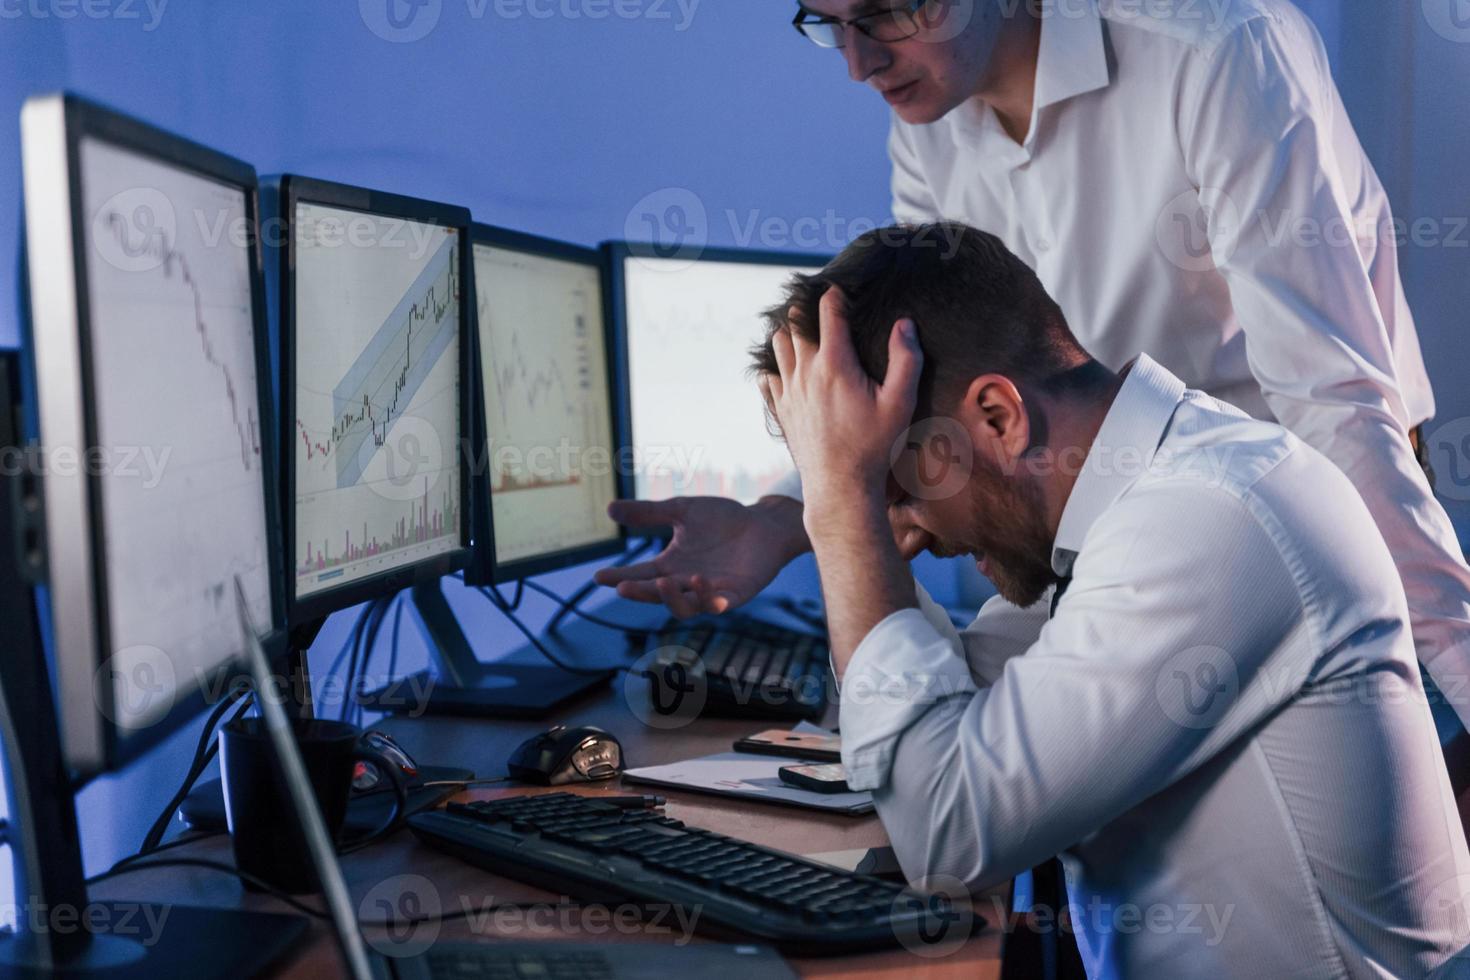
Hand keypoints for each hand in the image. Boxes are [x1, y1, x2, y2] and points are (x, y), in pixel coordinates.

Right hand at [592, 496, 807, 618]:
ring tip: (662, 581)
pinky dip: (711, 601)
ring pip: (686, 607)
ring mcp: (711, 592)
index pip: (640, 574)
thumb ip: (649, 513)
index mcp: (672, 566)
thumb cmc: (724, 519)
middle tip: (622, 586)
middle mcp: (687, 583)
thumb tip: (610, 508)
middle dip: (640, 593)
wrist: (763, 524)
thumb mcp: (681, 511)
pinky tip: (701, 586)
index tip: (599, 576)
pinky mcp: (736, 594)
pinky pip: (720, 605)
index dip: (620, 577)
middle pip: (658, 595)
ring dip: (672, 598)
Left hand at [767, 288, 922, 526]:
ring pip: (777, 345)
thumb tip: (904, 324)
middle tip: (821, 306)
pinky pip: (767, 376)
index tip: (842, 288)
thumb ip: (906, 360)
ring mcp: (788, 391)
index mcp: (834, 363)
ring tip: (804, 331)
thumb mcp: (900, 403)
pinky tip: (788, 368)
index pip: (828, 312)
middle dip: (805, 309)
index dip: (834, 294)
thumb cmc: (874, 447)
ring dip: (787, 333)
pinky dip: (775, 365)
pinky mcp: (781, 409)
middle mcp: (805, 371)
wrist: (840, 487)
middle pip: (793, 323)